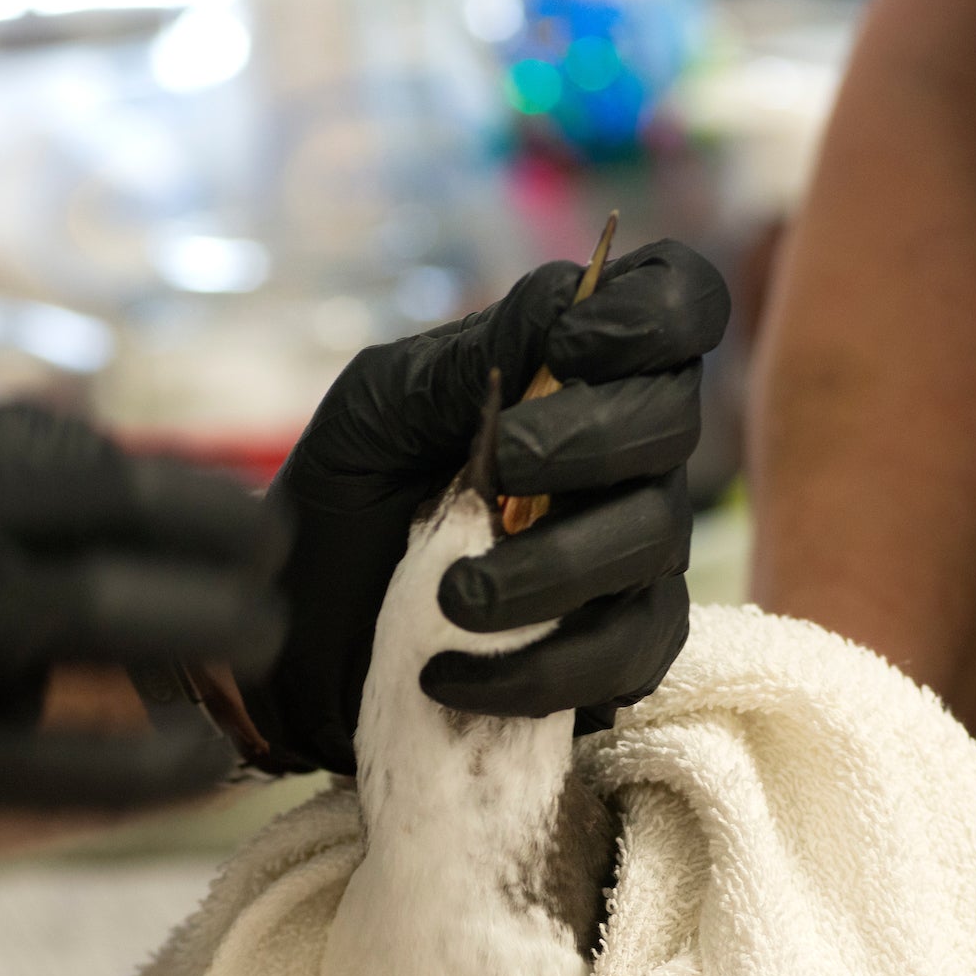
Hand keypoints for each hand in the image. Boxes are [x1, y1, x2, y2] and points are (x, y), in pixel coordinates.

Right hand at [0, 408, 284, 903]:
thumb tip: (100, 500)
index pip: (87, 461)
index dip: (191, 500)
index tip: (248, 528)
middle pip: (121, 522)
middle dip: (229, 556)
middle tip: (278, 588)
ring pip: (103, 622)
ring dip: (209, 642)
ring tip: (257, 665)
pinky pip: (63, 766)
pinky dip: (153, 766)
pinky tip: (201, 766)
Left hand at [245, 238, 730, 774]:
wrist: (295, 640)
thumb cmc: (342, 506)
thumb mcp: (380, 407)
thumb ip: (473, 352)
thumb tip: (568, 301)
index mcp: (580, 374)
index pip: (680, 306)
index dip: (651, 314)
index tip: (567, 348)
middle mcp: (627, 458)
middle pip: (675, 421)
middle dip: (590, 438)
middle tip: (498, 465)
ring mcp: (633, 555)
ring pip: (654, 542)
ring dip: (553, 567)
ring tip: (454, 597)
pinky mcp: (620, 651)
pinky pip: (628, 654)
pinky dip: (540, 670)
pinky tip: (452, 673)